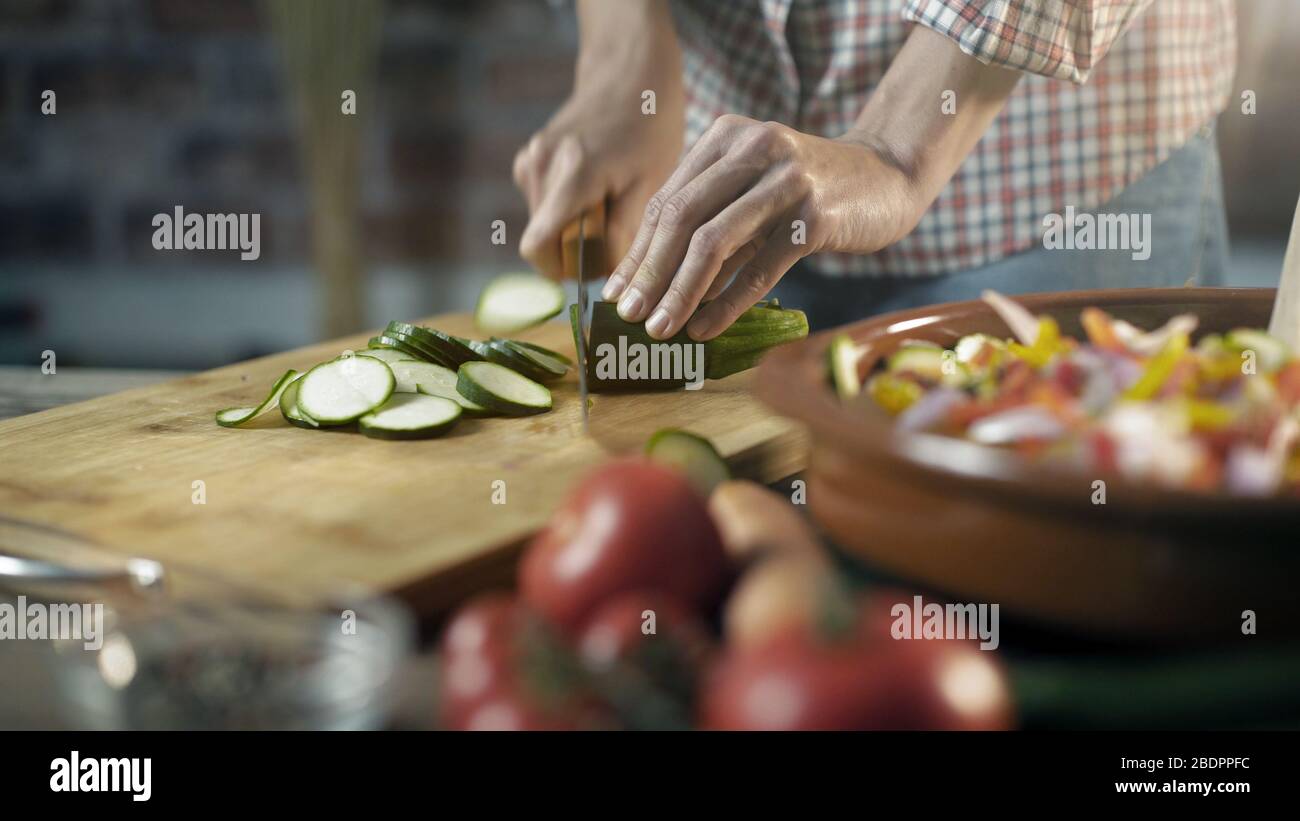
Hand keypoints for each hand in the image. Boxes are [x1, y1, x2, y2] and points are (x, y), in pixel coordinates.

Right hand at [514, 4, 683, 279]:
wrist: (629, 72)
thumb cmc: (650, 125)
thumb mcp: (651, 183)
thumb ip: (626, 232)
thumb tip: (612, 280)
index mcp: (571, 176)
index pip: (537, 247)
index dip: (560, 272)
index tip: (591, 274)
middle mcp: (540, 167)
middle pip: (543, 239)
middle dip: (575, 252)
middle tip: (618, 240)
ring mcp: (531, 160)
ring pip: (543, 223)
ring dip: (573, 231)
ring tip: (613, 209)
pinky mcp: (531, 158)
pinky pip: (545, 204)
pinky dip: (569, 211)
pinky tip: (600, 193)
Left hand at [601, 115, 922, 340]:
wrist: (888, 177)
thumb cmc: (809, 192)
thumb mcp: (751, 192)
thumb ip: (709, 222)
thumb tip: (651, 282)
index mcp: (726, 138)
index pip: (665, 202)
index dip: (637, 252)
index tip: (615, 294)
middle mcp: (752, 149)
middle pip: (680, 218)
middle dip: (649, 273)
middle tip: (628, 315)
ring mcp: (785, 181)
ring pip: (713, 243)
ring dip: (680, 291)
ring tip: (659, 328)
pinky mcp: (815, 216)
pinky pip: (760, 267)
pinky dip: (727, 302)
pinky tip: (704, 329)